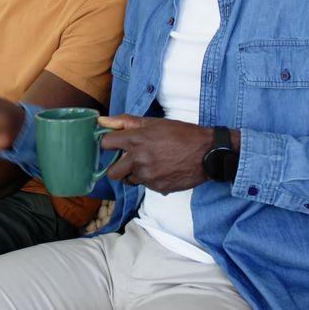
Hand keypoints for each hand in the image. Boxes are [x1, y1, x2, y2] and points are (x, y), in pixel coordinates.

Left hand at [98, 115, 214, 193]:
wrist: (207, 153)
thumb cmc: (181, 134)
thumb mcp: (154, 122)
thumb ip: (125, 121)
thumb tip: (101, 121)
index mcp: (135, 140)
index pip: (105, 143)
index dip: (108, 143)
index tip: (114, 145)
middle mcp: (138, 160)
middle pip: (112, 173)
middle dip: (117, 168)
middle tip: (128, 162)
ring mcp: (148, 176)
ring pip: (130, 180)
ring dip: (136, 174)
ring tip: (152, 164)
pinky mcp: (158, 188)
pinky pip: (147, 186)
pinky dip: (152, 180)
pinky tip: (164, 171)